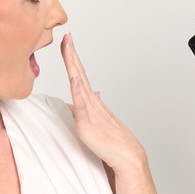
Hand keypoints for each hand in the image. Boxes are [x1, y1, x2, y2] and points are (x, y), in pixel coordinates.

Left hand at [61, 33, 144, 171]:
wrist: (127, 157)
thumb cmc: (112, 143)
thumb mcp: (97, 123)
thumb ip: (88, 110)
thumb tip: (79, 101)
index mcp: (92, 102)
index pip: (80, 76)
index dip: (74, 59)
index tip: (68, 43)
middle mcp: (92, 102)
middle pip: (79, 73)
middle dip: (72, 54)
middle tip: (67, 36)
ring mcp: (90, 110)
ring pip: (79, 82)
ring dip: (73, 63)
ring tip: (68, 47)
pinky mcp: (87, 122)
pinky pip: (81, 102)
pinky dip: (77, 88)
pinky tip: (74, 76)